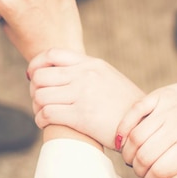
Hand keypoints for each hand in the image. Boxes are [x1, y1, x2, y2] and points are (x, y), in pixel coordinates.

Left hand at [28, 49, 144, 148]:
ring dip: (37, 106)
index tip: (33, 76)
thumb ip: (88, 73)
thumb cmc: (125, 105)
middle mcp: (85, 75)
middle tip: (40, 100)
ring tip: (44, 113)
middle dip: (34, 89)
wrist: (143, 123)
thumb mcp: (109, 78)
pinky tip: (47, 123)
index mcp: (92, 64)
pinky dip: (41, 119)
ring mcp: (82, 94)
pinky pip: (46, 114)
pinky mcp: (80, 116)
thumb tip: (64, 75)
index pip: (52, 54)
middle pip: (41, 76)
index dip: (36, 65)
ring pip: (40, 95)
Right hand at [116, 72, 176, 177]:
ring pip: (136, 135)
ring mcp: (170, 106)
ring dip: (129, 152)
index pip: (161, 171)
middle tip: (140, 171)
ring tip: (132, 158)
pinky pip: (134, 110)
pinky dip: (123, 127)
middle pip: (145, 155)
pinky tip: (123, 140)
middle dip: (138, 170)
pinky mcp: (162, 94)